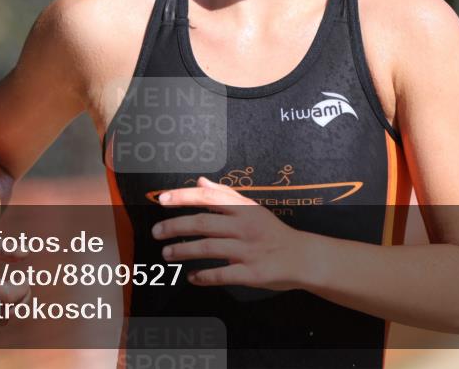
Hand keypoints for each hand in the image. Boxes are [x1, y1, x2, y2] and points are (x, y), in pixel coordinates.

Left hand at [152, 176, 310, 290]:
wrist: (302, 258)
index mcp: (243, 209)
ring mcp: (248, 251)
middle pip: (203, 223)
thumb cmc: (272, 232)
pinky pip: (221, 274)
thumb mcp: (252, 208)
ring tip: (167, 253)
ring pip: (208, 248)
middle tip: (156, 232)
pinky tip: (191, 277)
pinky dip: (203, 276)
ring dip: (183, 250)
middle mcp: (245, 227)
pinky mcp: (251, 274)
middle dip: (175, 226)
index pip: (208, 197)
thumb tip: (200, 181)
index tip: (161, 199)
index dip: (183, 197)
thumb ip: (225, 195)